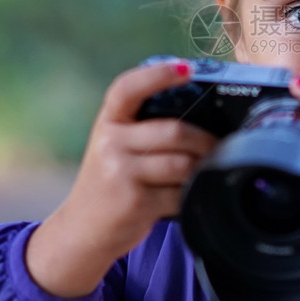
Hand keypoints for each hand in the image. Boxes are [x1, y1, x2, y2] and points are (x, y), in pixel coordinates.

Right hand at [26, 60, 217, 297]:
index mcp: (107, 122)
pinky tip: (190, 195)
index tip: (186, 68)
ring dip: (202, 168)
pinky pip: (180, 193)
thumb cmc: (110, 184)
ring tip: (207, 171)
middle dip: (204, 140)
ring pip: (182, 163)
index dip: (158, 74)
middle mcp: (110, 143)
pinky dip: (192, 195)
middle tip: (218, 146)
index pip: (128, 88)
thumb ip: (144, 129)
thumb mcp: (115, 147)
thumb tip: (201, 116)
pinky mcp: (134, 201)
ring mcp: (120, 173)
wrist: (82, 231)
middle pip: (174, 131)